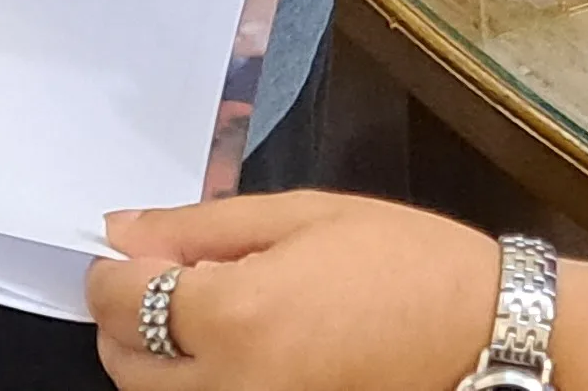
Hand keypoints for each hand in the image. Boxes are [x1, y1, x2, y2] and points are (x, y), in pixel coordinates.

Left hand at [91, 193, 498, 390]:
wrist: (476, 333)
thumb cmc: (400, 259)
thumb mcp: (302, 214)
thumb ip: (202, 225)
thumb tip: (123, 229)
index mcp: (235, 315)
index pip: (120, 301)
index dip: (111, 270)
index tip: (131, 249)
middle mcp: (229, 387)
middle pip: (124, 363)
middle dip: (126, 314)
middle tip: (169, 272)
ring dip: (156, 355)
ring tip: (208, 308)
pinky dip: (196, 383)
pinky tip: (236, 345)